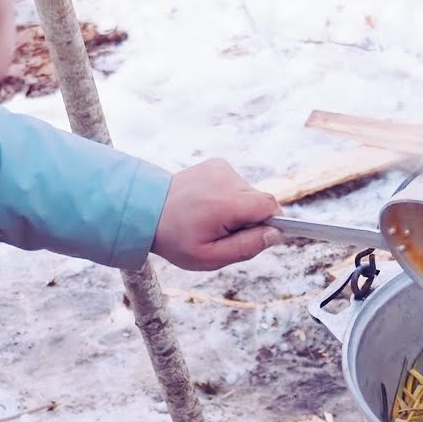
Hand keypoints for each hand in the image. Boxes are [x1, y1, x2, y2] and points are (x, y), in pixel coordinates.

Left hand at [152, 158, 283, 270]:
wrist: (146, 209)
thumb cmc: (177, 239)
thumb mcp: (210, 257)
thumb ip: (247, 247)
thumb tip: (276, 234)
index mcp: (226, 203)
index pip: (270, 206)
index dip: (271, 223)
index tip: (258, 236)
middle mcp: (226, 179)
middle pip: (261, 200)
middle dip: (251, 219)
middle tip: (224, 232)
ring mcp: (221, 168)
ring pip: (249, 193)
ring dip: (239, 208)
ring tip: (211, 218)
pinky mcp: (217, 164)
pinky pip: (237, 184)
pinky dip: (229, 196)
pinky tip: (209, 205)